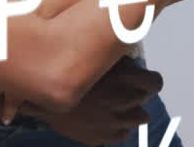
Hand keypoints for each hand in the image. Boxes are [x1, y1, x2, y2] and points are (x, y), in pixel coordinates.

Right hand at [38, 57, 161, 144]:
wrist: (39, 94)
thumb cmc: (67, 69)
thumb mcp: (94, 55)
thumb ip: (117, 60)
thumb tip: (135, 62)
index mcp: (123, 78)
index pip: (155, 82)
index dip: (149, 81)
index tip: (142, 81)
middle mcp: (122, 100)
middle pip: (143, 102)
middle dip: (133, 96)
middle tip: (117, 91)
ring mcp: (113, 122)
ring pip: (137, 119)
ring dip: (127, 113)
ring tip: (111, 106)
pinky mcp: (102, 138)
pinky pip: (121, 134)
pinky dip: (114, 127)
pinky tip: (100, 117)